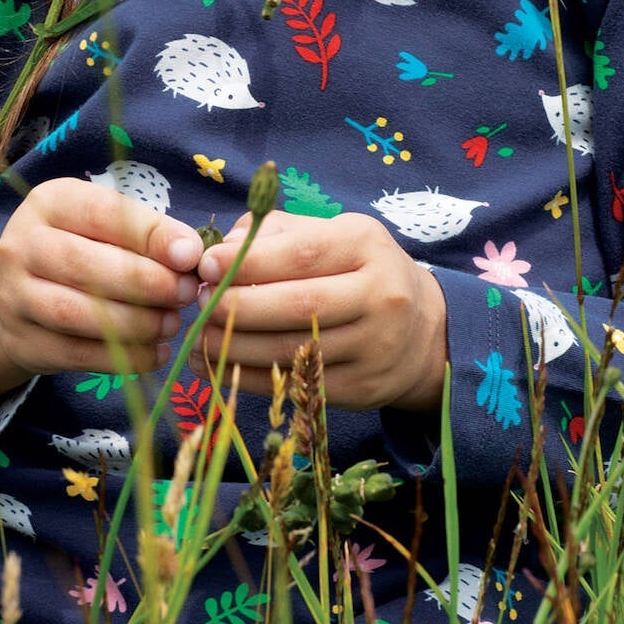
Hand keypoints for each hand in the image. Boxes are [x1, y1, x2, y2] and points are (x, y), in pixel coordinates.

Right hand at [0, 179, 202, 397]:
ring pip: (76, 313)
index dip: (149, 235)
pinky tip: (155, 353)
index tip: (190, 255)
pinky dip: (122, 357)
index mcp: (49, 203)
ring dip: (135, 323)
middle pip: (84, 265)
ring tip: (172, 324)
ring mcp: (14, 296)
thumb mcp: (108, 226)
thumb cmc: (82, 248)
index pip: (101, 214)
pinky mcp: (21, 340)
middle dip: (145, 282)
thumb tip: (191, 255)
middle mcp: (22, 245)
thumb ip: (146, 234)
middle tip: (184, 293)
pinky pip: (75, 354)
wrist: (24, 293)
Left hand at [190, 210, 448, 411]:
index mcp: (366, 246)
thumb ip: (277, 234)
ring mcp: (374, 347)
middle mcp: (379, 296)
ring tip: (200, 336)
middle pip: (296, 304)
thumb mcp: (333, 234)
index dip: (249, 261)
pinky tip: (221, 366)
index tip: (206, 265)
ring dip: (236, 345)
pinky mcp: (363, 389)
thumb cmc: (360, 270)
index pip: (301, 254)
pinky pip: (296, 384)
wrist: (424, 330)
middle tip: (198, 302)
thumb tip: (221, 252)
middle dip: (236, 305)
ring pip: (293, 349)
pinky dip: (250, 378)